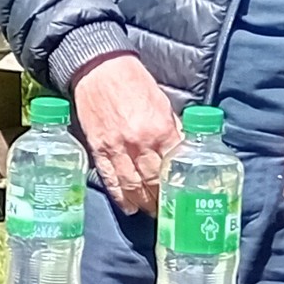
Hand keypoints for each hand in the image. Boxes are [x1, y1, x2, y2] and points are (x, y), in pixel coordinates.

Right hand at [73, 54, 180, 213]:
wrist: (99, 70)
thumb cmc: (134, 82)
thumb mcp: (163, 102)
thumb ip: (173, 128)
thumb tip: (182, 150)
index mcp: (160, 129)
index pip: (174, 166)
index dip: (179, 184)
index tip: (184, 196)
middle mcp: (139, 142)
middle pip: (153, 181)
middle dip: (162, 199)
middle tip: (170, 211)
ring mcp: (116, 148)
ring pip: (132, 184)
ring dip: (143, 202)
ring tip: (151, 213)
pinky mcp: (98, 148)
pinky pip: (110, 178)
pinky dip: (120, 196)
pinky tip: (128, 207)